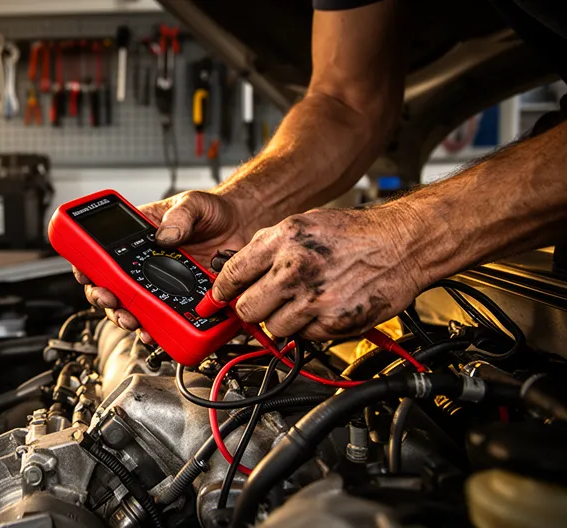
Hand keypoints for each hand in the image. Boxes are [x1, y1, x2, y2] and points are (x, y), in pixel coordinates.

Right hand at [72, 190, 250, 341]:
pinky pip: (165, 319)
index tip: (86, 274)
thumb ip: (180, 215)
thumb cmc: (214, 212)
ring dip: (127, 317)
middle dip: (105, 298)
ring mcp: (162, 285)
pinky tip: (155, 332)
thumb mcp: (194, 204)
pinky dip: (157, 329)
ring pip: (134, 308)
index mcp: (139, 238)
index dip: (88, 266)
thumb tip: (165, 235)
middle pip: (113, 287)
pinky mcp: (182, 302)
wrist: (244, 227)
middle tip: (110, 300)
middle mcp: (146, 265)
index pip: (104, 254)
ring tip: (131, 320)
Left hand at [209, 206, 426, 339]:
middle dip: (252, 310)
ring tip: (301, 303)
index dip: (221, 292)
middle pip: (247, 309)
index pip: (232, 274)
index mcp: (283, 240)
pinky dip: (310, 329)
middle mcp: (295, 268)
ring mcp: (315, 298)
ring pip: (274, 328)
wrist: (402, 243)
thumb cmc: (354, 233)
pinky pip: (305, 337)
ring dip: (283, 321)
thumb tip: (236, 272)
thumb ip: (267, 248)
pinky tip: (323, 309)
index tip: (218, 301)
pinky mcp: (334, 322)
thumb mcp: (302, 224)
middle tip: (262, 305)